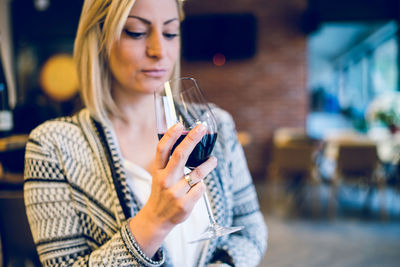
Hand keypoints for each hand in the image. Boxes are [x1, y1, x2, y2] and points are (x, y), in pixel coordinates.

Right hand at [129, 122, 216, 256]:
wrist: (157, 218)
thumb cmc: (162, 191)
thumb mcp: (159, 175)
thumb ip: (169, 160)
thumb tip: (188, 140)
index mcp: (158, 170)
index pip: (162, 149)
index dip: (170, 135)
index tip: (179, 124)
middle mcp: (165, 180)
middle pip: (180, 155)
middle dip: (192, 139)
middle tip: (202, 128)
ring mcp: (175, 192)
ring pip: (197, 173)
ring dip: (208, 164)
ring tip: (213, 160)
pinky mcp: (185, 204)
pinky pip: (201, 188)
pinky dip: (201, 186)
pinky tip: (196, 188)